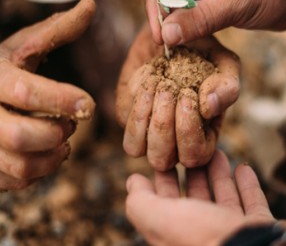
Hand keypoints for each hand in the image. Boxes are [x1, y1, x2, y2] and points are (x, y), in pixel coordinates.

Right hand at [0, 0, 95, 189]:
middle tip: (71, 124)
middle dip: (58, 133)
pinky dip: (39, 172)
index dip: (63, 100)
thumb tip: (91, 4)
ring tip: (61, 140)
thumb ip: (58, 29)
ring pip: (21, 166)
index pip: (27, 92)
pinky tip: (44, 154)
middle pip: (23, 136)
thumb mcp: (21, 46)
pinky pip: (14, 181)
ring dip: (53, 157)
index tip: (88, 105)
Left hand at [116, 24, 239, 169]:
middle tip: (169, 89)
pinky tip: (149, 76)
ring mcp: (145, 128)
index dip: (188, 131)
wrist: (172, 32)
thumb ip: (226, 87)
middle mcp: (172, 139)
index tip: (187, 95)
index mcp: (201, 136)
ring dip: (144, 116)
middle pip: (161, 160)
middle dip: (163, 125)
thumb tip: (208, 107)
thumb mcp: (224, 64)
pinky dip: (136, 96)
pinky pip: (124, 117)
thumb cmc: (203, 53)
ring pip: (134, 148)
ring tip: (158, 84)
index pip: (194, 157)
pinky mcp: (127, 113)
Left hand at [126, 150, 274, 245]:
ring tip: (216, 152)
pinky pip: (253, 202)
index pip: (166, 201)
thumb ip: (140, 201)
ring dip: (218, 173)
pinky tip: (243, 168)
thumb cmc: (200, 239)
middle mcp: (202, 232)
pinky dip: (247, 185)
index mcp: (176, 231)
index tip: (166, 156)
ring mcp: (230, 230)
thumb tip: (132, 182)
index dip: (164, 179)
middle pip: (195, 197)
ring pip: (223, 197)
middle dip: (192, 172)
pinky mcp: (256, 227)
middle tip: (191, 150)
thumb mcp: (158, 217)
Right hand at [144, 0, 285, 44]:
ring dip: (165, 8)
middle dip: (156, 3)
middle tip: (163, 32)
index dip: (155, 2)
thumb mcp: (236, 4)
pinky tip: (183, 26)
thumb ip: (199, 19)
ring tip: (172, 32)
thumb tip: (167, 35)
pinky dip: (177, 11)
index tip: (160, 32)